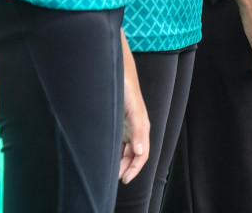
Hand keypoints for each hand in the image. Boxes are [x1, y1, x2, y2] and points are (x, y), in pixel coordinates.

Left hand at [120, 41, 149, 183]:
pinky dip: (116, 152)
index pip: (142, 154)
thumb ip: (138, 131)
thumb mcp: (133, 110)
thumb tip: (140, 152)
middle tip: (115, 179)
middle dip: (127, 168)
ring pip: (126, 150)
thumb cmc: (127, 89)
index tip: (125, 179)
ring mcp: (128, 126)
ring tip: (111, 172)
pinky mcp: (120, 123)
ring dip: (121, 162)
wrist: (119, 71)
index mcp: (142, 127)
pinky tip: (109, 157)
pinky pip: (120, 142)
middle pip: (134, 155)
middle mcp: (136, 129)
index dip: (135, 168)